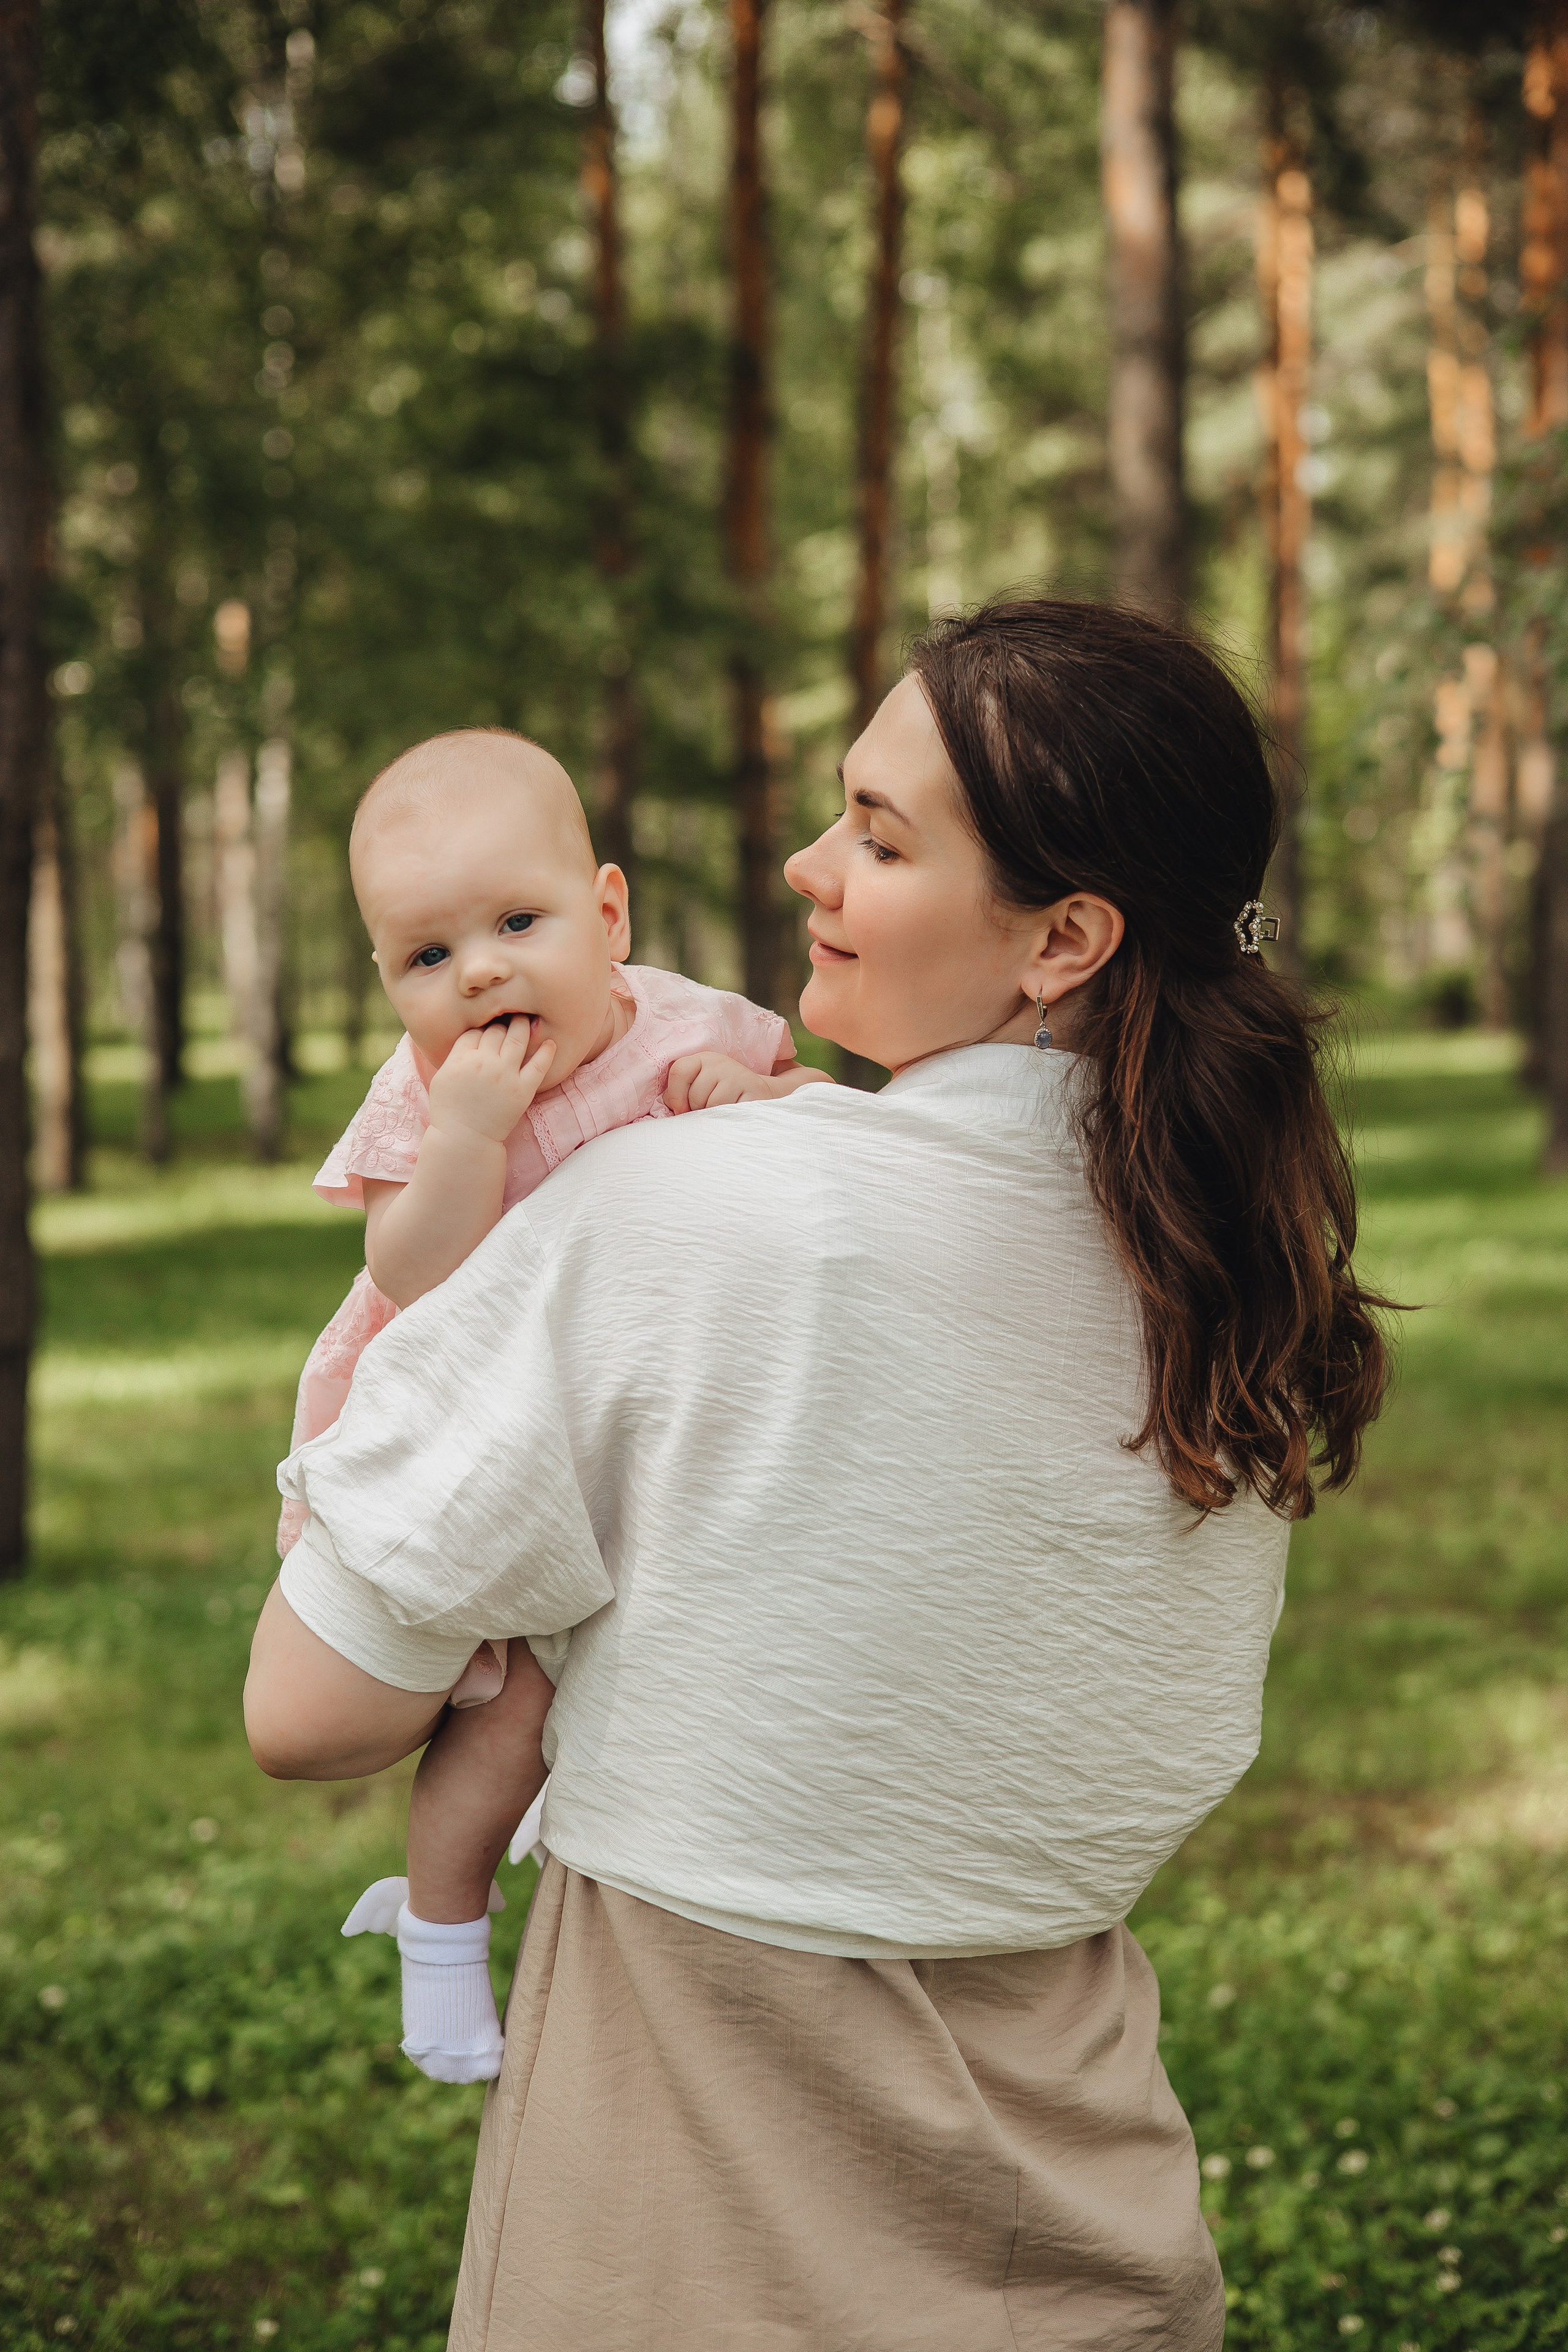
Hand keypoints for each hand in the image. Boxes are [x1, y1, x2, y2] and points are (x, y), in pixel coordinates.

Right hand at [427, 1017, 556, 1145]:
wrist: (465, 1139)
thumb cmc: (449, 1110)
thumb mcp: (442, 1077)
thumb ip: (455, 1054)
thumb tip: (471, 1035)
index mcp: (460, 1058)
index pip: (476, 1030)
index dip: (483, 1027)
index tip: (489, 1028)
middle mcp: (483, 1062)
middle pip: (496, 1030)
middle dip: (503, 1021)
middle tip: (511, 1015)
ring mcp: (505, 1075)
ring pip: (518, 1038)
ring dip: (523, 1025)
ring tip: (528, 1019)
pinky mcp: (522, 1090)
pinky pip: (539, 1065)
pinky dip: (547, 1051)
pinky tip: (551, 1042)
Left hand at [664, 1051, 780, 1113]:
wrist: (758, 1093)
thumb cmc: (721, 1093)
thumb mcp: (699, 1086)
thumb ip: (679, 1093)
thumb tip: (670, 1104)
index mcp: (703, 1059)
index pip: (679, 1071)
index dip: (675, 1095)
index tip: (681, 1109)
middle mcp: (721, 1063)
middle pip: (695, 1094)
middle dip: (697, 1109)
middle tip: (707, 1110)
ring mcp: (738, 1075)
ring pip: (713, 1105)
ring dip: (713, 1115)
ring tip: (721, 1111)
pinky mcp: (754, 1090)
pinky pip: (731, 1111)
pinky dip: (728, 1118)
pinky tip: (733, 1114)